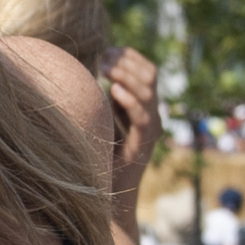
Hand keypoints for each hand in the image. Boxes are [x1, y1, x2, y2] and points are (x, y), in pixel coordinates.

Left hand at [103, 50, 163, 209]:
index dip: (130, 57)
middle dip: (127, 62)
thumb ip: (104, 97)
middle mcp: (152, 114)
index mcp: (144, 105)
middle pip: (150, 75)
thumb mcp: (102, 117)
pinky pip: (144, 118)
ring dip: (127, 76)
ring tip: (106, 70)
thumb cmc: (99, 153)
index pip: (147, 70)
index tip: (107, 51)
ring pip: (149, 93)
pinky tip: (114, 91)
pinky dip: (131, 102)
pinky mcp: (143, 145)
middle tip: (103, 58)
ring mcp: (150, 130)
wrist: (106, 192)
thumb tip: (92, 68)